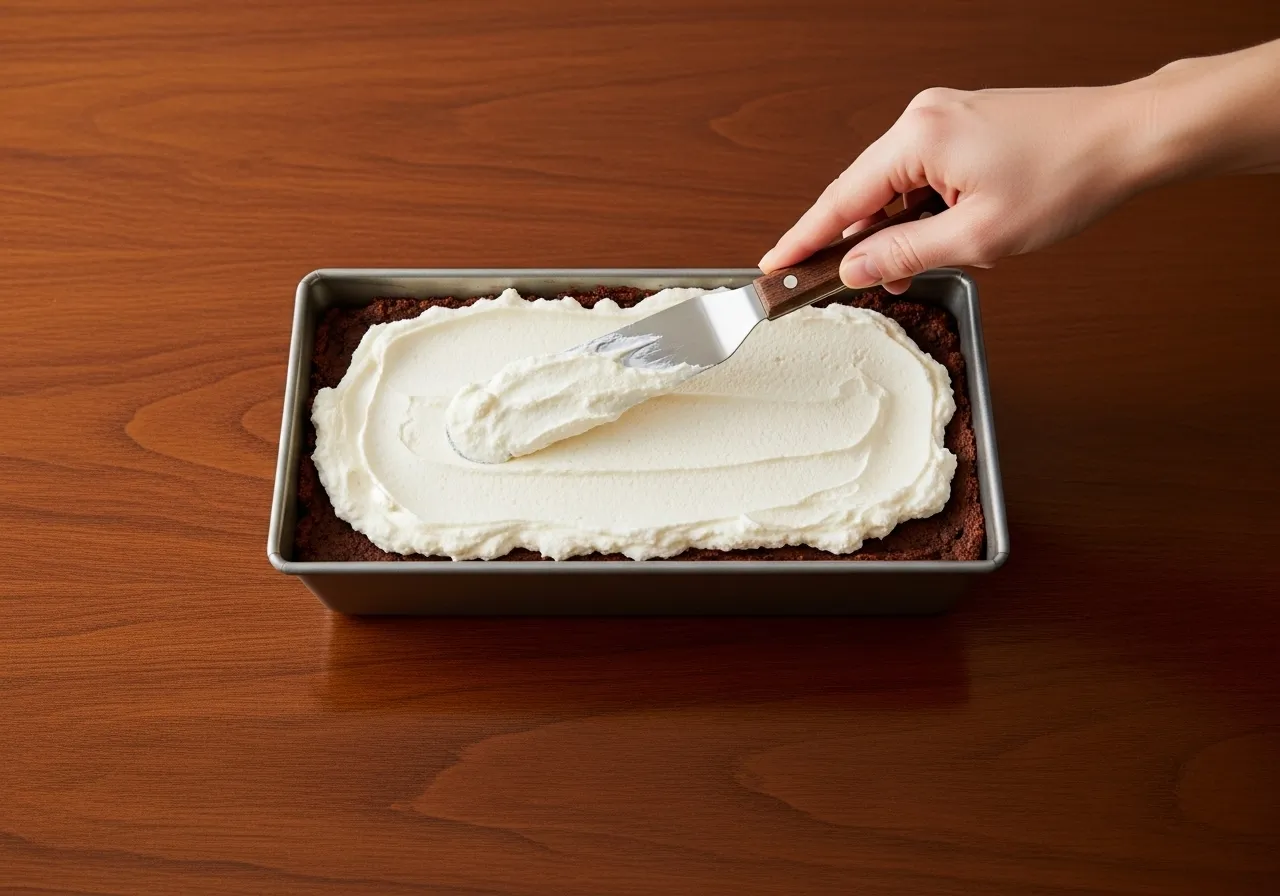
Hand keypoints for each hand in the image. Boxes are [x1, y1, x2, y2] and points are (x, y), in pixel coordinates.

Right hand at [758, 84, 1157, 292]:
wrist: (1127, 138)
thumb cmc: (1067, 176)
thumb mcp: (978, 236)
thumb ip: (905, 254)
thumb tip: (855, 268)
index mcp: (918, 136)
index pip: (840, 199)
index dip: (803, 238)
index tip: (772, 266)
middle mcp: (922, 118)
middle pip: (862, 193)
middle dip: (853, 243)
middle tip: (841, 286)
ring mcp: (943, 119)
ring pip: (893, 189)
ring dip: (893, 232)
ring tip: (906, 270)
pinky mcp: (962, 127)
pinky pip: (919, 177)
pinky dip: (917, 213)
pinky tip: (932, 240)